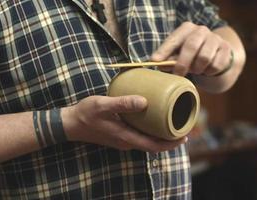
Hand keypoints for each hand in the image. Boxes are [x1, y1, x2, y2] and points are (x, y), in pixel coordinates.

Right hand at [62, 95, 186, 151]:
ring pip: (147, 140)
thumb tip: (144, 102)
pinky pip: (140, 135)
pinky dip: (150, 130)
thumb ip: (122, 103)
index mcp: (126, 137)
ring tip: (172, 121)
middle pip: (154, 145)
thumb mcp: (103, 105)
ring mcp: (123, 139)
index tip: (185, 136)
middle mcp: (127, 142)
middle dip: (170, 139)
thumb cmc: (86, 114)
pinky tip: (153, 119)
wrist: (70, 123)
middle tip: (183, 126)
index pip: (155, 146)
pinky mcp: (120, 135)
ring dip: (161, 135)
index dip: (171, 143)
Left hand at [151, 22, 232, 76]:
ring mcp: (215, 39)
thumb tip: (159, 64)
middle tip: (178, 74)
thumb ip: (169, 59)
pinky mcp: (226, 49)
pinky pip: (215, 65)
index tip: (155, 60)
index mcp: (186, 29)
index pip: (174, 39)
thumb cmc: (191, 54)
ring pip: (204, 58)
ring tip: (195, 70)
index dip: (164, 50)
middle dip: (182, 63)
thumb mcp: (178, 54)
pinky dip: (209, 72)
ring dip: (197, 69)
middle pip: (191, 46)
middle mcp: (201, 30)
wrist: (216, 55)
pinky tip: (206, 70)